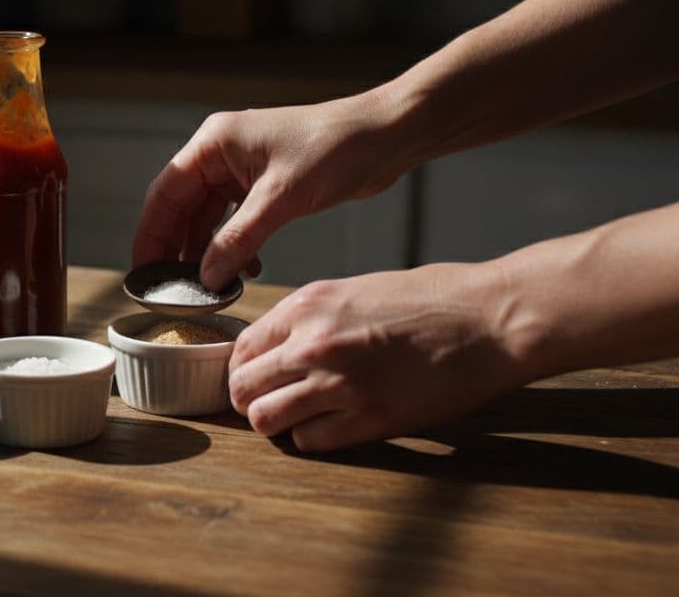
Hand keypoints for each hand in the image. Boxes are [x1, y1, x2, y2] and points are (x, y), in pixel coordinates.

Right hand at [131, 92, 407, 290]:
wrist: (385, 137)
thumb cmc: (335, 149)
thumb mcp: (281, 199)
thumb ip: (238, 239)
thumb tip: (206, 276)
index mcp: (214, 142)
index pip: (165, 192)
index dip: (150, 234)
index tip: (142, 271)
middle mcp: (221, 153)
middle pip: (181, 207)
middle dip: (176, 248)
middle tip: (169, 287)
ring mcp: (242, 169)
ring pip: (208, 218)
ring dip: (208, 251)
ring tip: (207, 286)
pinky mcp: (264, 185)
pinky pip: (235, 221)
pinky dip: (234, 246)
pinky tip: (245, 269)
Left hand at [228, 264, 535, 451]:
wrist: (490, 320)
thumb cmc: (432, 299)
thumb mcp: (354, 291)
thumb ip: (311, 319)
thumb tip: (278, 347)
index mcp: (308, 306)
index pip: (241, 349)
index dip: (244, 368)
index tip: (255, 377)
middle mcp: (313, 345)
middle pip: (243, 388)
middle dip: (250, 399)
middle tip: (270, 402)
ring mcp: (340, 384)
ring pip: (265, 420)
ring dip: (275, 423)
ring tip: (296, 417)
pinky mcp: (370, 419)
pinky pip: (310, 441)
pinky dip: (313, 438)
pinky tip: (333, 425)